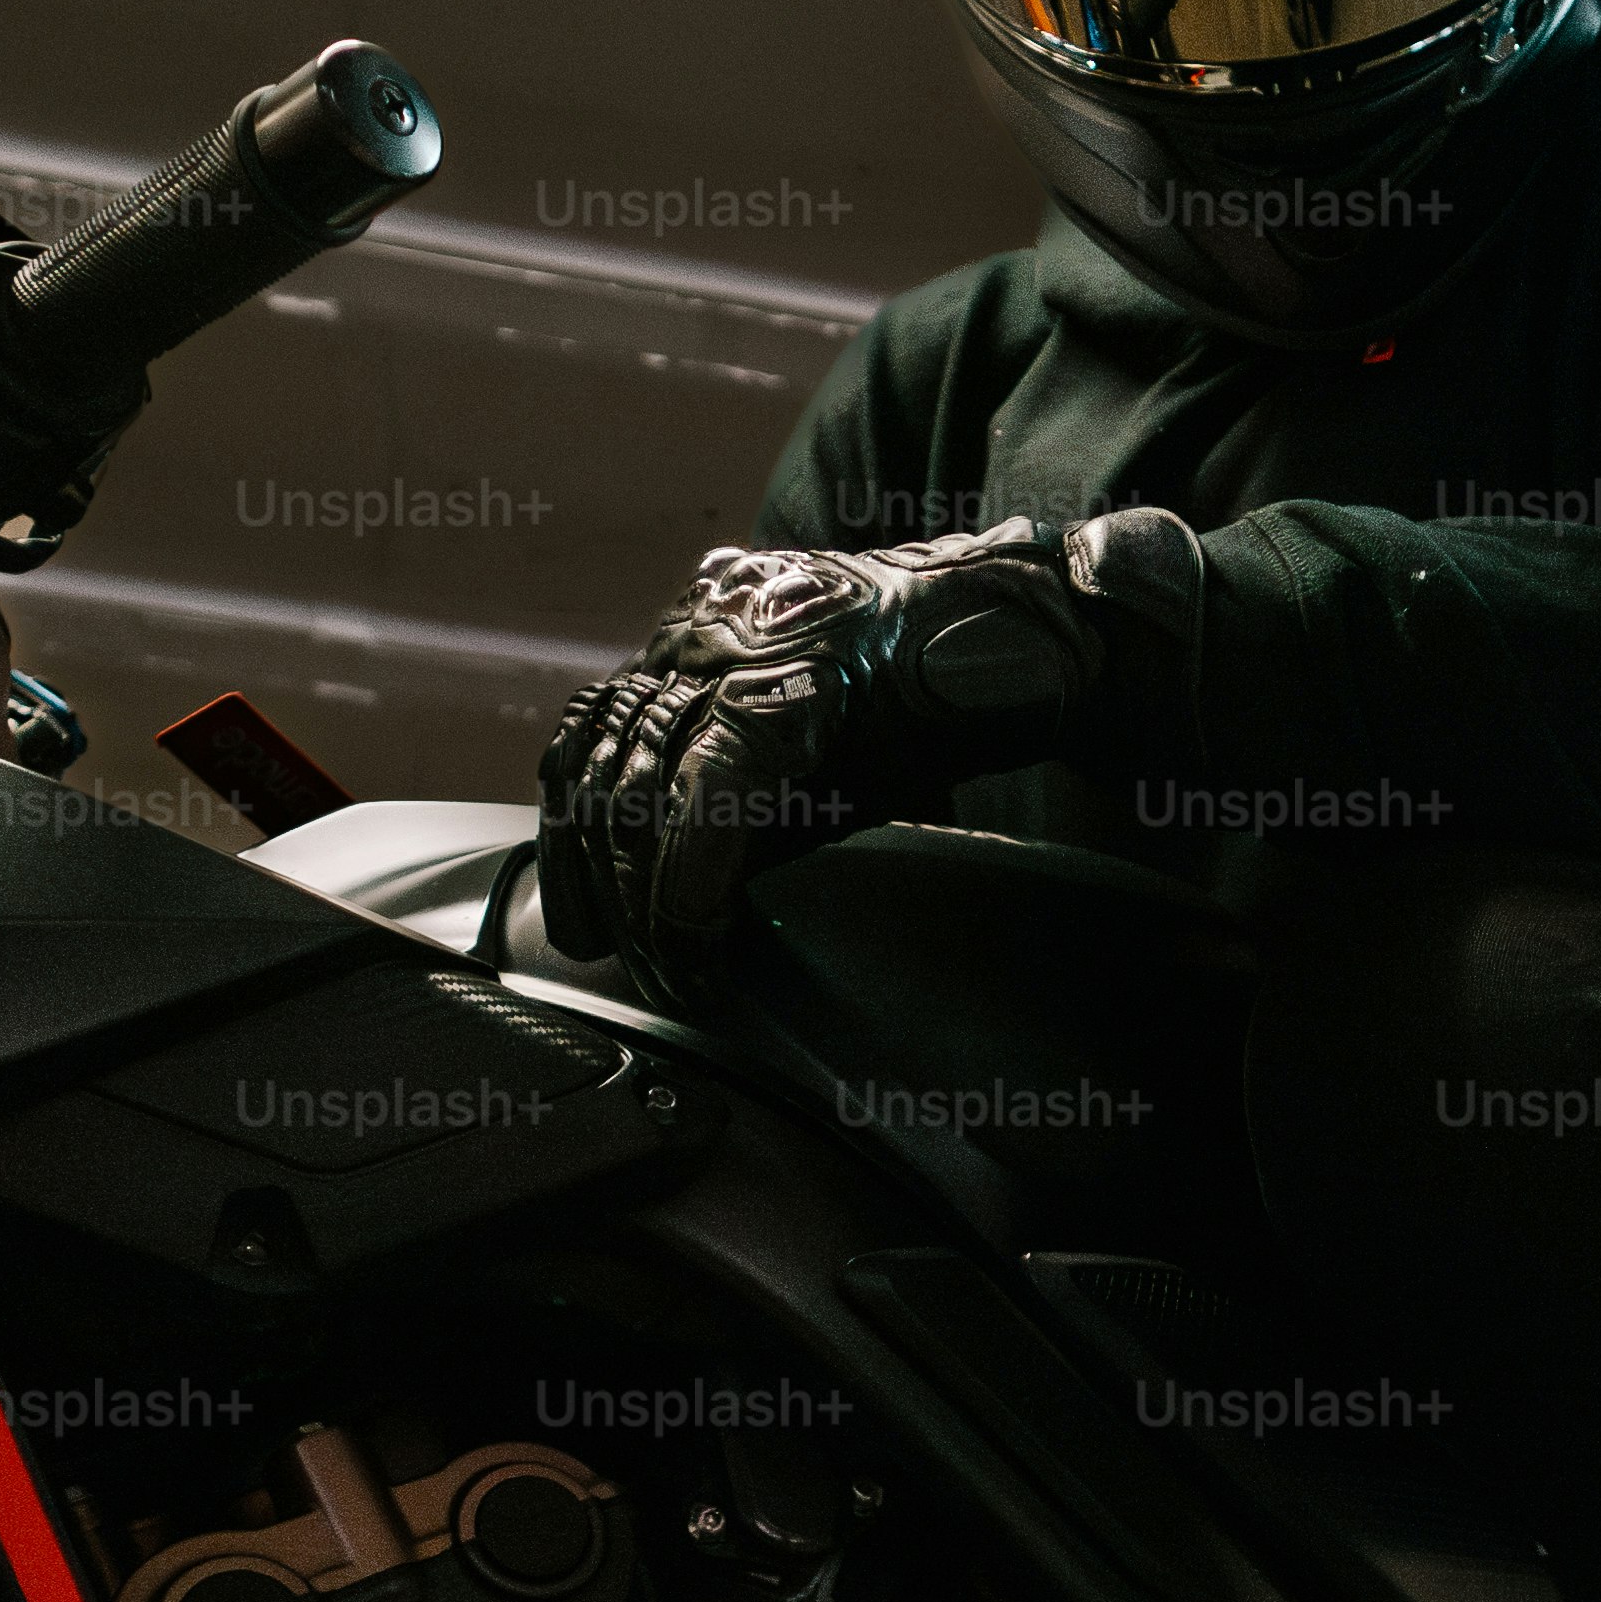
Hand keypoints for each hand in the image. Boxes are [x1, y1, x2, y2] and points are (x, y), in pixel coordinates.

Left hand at [541, 515, 1168, 988]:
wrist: (1030, 639)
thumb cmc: (928, 705)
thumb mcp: (811, 758)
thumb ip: (735, 807)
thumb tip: (672, 903)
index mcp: (694, 635)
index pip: (591, 734)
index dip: (571, 838)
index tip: (581, 922)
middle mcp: (698, 629)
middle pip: (605, 766)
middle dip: (603, 885)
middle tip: (634, 966)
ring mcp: (739, 647)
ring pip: (644, 786)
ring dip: (649, 900)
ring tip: (678, 971)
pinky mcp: (790, 682)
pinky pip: (709, 795)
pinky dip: (692, 879)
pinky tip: (700, 936)